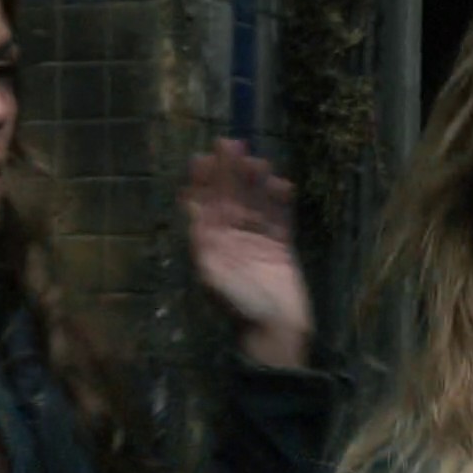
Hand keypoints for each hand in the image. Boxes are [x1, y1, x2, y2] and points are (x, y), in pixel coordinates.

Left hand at [183, 138, 312, 368]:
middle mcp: (232, 239)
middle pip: (230, 197)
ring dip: (255, 181)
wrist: (275, 330)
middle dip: (229, 172)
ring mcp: (257, 241)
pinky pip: (280, 217)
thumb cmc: (240, 305)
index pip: (204, 205)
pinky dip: (281, 201)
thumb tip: (189, 206)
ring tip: (258, 159)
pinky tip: (282, 183)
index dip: (203, 181)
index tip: (203, 156)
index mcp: (211, 245)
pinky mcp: (281, 246)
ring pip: (255, 202)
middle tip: (231, 142)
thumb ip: (202, 241)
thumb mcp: (212, 274)